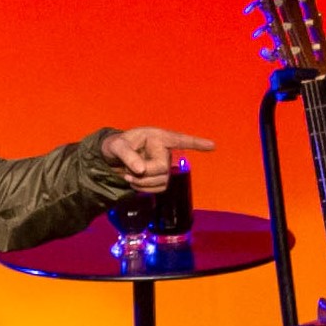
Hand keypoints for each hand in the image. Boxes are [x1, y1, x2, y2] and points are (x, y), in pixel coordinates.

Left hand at [98, 128, 217, 196]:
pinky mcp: (161, 177)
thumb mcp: (117, 147)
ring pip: (162, 181)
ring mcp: (164, 165)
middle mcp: (165, 150)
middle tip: (127, 173)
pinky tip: (135, 182)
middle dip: (144, 175)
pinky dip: (145, 189)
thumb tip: (141, 170)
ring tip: (129, 177)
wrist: (113, 157)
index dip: (197, 143)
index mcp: (158, 137)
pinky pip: (159, 188)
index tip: (213, 145)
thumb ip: (128, 156)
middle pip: (163, 169)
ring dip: (143, 184)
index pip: (180, 140)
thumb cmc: (116, 145)